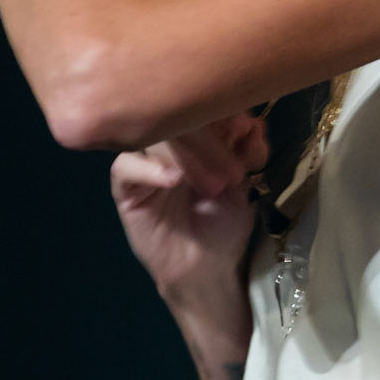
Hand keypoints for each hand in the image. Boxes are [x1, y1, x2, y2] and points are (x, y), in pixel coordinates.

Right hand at [110, 113, 267, 306]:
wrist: (206, 269)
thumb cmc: (224, 226)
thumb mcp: (245, 186)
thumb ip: (247, 152)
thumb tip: (255, 122)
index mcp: (194, 139)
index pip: (197, 109)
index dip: (219, 111)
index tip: (246, 124)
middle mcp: (166, 147)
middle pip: (171, 118)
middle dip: (203, 130)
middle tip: (227, 153)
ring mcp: (144, 165)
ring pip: (148, 138)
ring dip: (180, 153)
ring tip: (207, 178)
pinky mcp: (126, 189)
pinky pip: (125, 168)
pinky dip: (147, 170)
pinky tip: (173, 181)